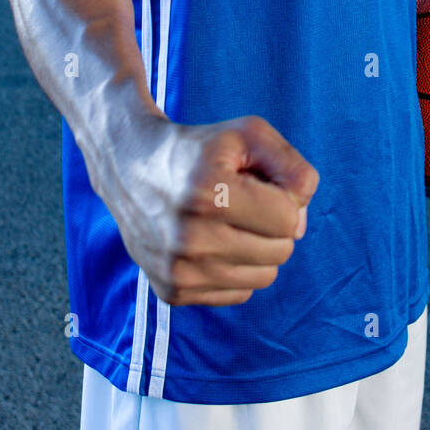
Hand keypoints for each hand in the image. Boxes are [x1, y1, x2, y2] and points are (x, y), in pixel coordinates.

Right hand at [97, 112, 319, 306]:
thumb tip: (299, 225)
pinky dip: (235, 268)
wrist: (130, 167)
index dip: (284, 197)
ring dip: (258, 248)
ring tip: (228, 220)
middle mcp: (190, 238)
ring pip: (264, 277)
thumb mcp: (250, 135)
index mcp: (210, 193)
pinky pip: (239, 293)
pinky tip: (212, 241)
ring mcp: (178, 270)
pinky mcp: (172, 291)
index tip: (258, 182)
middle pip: (281, 250)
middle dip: (273, 223)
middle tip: (242, 200)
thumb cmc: (200, 149)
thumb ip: (294, 169)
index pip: (289, 219)